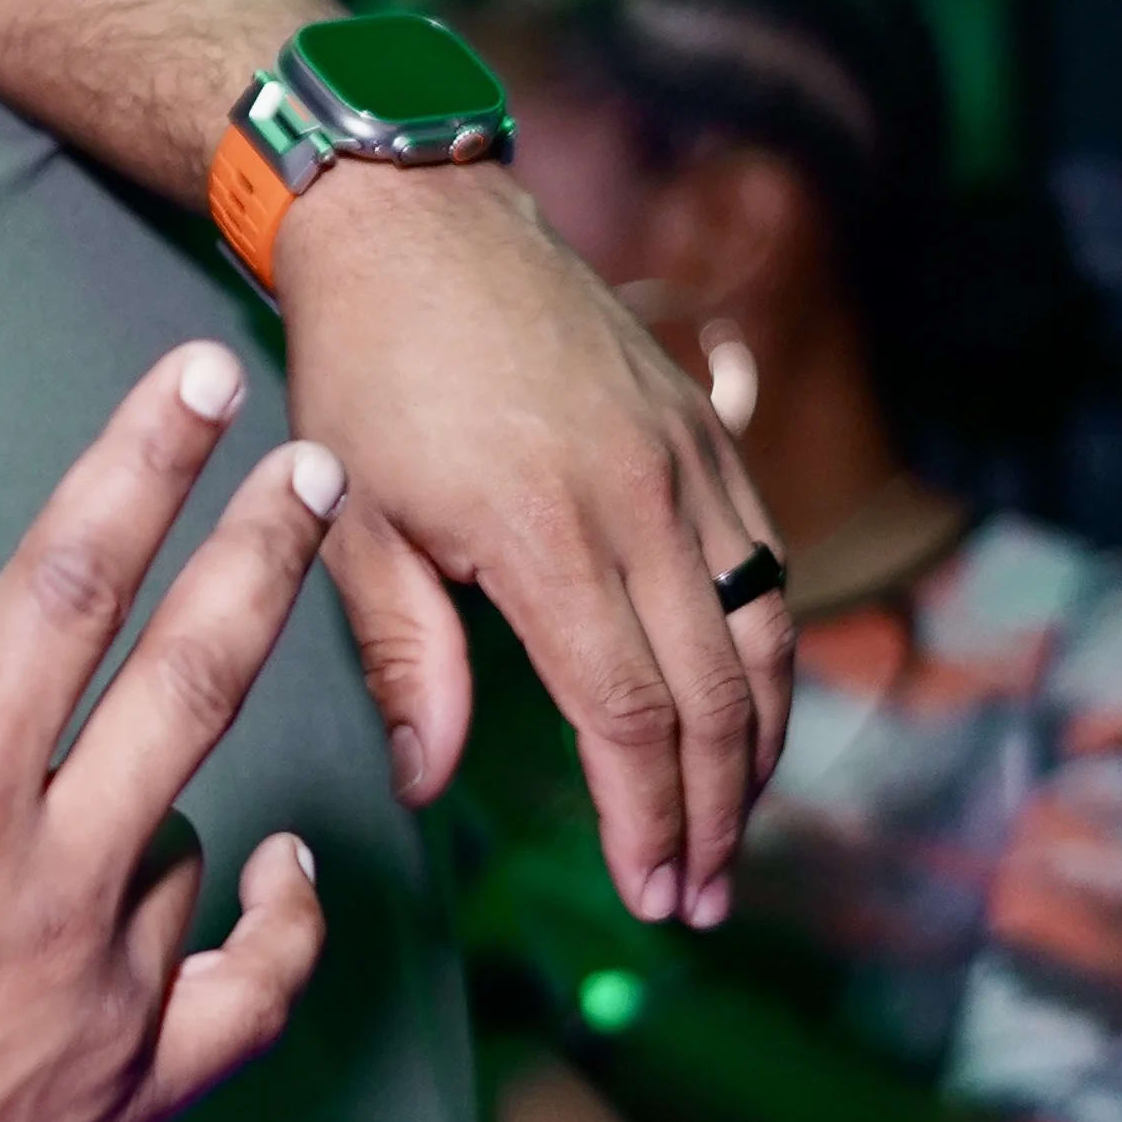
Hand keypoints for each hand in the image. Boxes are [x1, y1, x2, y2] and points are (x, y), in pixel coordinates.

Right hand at [0, 338, 336, 1121]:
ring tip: (107, 754)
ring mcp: (101, 1017)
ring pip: (184, 839)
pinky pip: (248, 1000)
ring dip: (167, 777)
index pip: (60, 592)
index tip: (198, 383)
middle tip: (319, 462)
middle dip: (260, 554)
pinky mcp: (120, 1116)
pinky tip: (278, 874)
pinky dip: (275, 929)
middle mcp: (46, 900)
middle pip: (191, 682)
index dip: (135, 471)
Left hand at [271, 155, 791, 927]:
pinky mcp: (706, 432)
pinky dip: (770, 652)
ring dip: (762, 745)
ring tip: (735, 828)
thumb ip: (407, 659)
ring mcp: (689, 461)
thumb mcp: (352, 521)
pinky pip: (767, 562)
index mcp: (548, 532)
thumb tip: (430, 782)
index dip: (648, 818)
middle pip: (717, 693)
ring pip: (766, 633)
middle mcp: (642, 499)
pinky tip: (749, 707)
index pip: (631, 714)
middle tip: (700, 897)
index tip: (651, 892)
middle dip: (717, 812)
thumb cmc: (364, 372)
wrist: (416, 223)